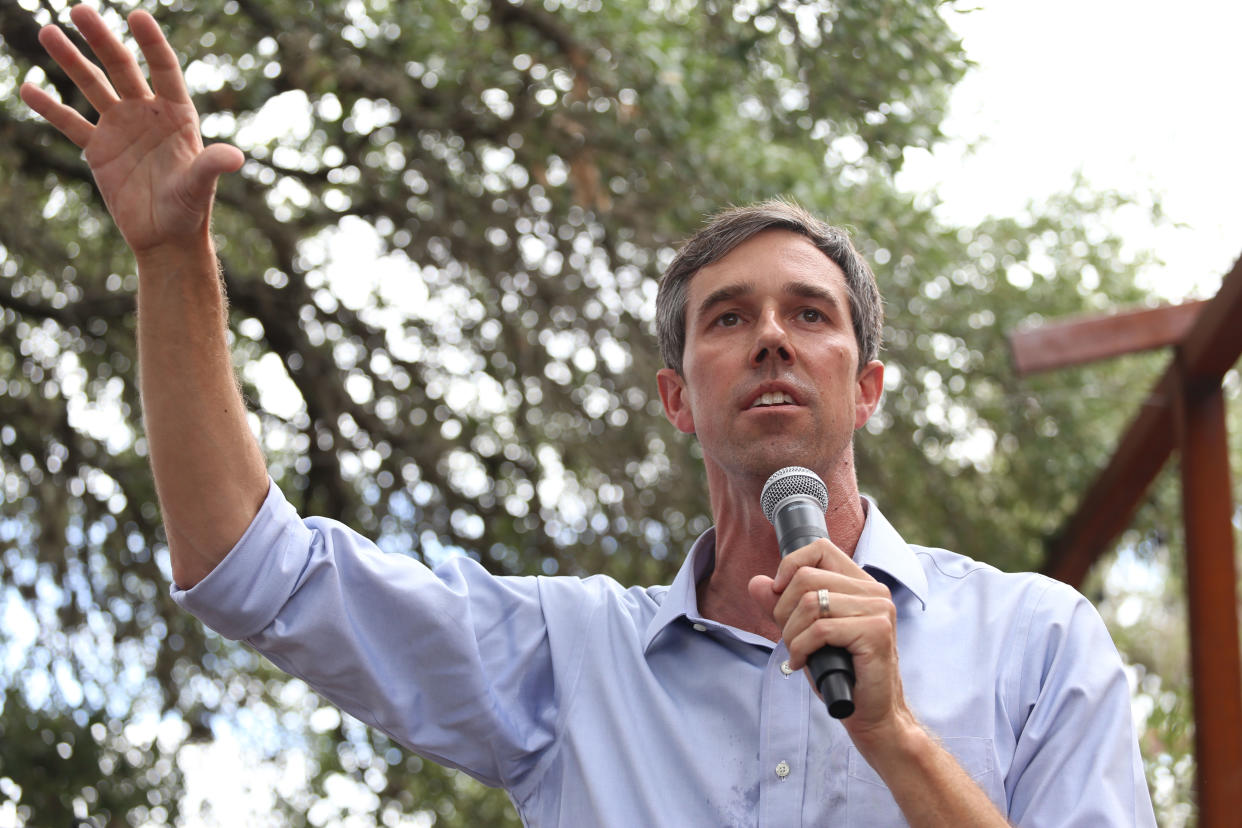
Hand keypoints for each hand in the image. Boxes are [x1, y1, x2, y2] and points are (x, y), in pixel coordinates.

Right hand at [19, 6, 242, 256]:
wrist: (166, 239)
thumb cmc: (190, 212)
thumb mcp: (199, 188)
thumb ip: (211, 167)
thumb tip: (235, 157)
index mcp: (177, 116)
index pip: (165, 70)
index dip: (152, 44)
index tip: (138, 16)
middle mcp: (147, 114)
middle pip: (122, 68)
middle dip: (101, 39)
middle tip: (79, 10)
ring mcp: (121, 129)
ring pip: (93, 86)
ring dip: (70, 61)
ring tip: (48, 32)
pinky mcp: (98, 150)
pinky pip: (71, 123)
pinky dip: (50, 108)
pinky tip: (28, 89)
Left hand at [747, 539, 914, 740]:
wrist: (873, 713)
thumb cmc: (841, 672)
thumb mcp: (805, 633)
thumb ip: (783, 606)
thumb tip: (756, 583)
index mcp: (860, 584)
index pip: (820, 549)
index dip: (790, 566)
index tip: (779, 594)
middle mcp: (873, 592)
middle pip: (806, 578)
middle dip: (784, 610)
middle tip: (789, 638)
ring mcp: (878, 610)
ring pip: (811, 603)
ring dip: (791, 634)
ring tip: (797, 653)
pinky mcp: (876, 632)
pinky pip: (820, 629)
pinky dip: (801, 648)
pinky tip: (802, 663)